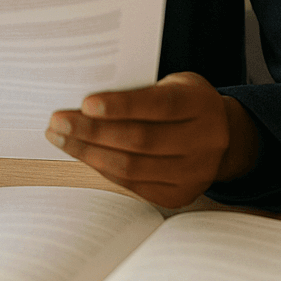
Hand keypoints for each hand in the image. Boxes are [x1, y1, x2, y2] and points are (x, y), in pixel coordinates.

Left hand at [46, 72, 258, 208]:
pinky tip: (82, 154)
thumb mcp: (172, 84)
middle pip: (140, 140)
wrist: (223, 136)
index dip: (122, 105)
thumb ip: (140, 90)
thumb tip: (84, 100)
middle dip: (92, 131)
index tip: (86, 103)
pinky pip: (133, 185)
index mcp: (201, 104)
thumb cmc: (183, 101)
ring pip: (132, 167)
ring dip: (89, 153)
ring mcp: (195, 173)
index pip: (159, 105)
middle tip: (57, 121)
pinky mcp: (180, 196)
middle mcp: (204, 141)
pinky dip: (103, 169)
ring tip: (60, 138)